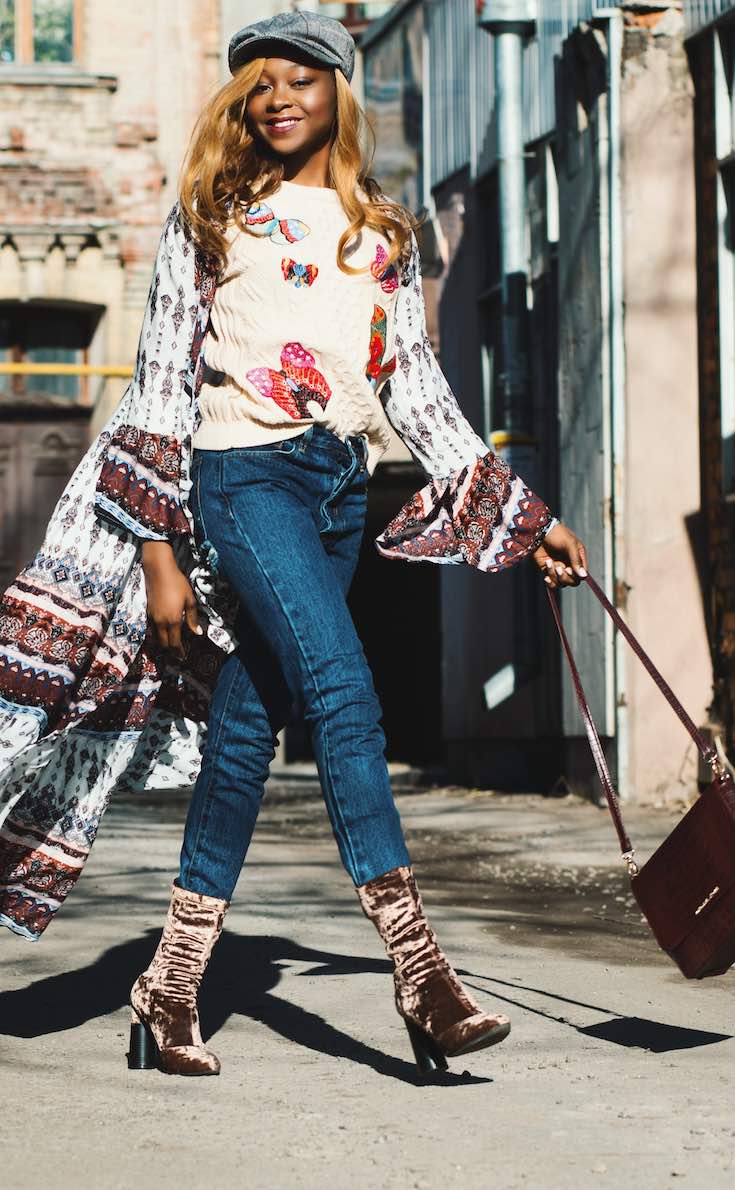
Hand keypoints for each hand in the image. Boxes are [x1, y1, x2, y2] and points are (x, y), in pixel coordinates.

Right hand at [141, 541, 201, 657]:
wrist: (158, 571)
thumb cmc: (177, 583)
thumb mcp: (190, 600)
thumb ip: (193, 618)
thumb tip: (197, 633)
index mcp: (173, 620)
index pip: (175, 643)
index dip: (179, 652)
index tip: (183, 658)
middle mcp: (161, 622)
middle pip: (164, 644)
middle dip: (170, 652)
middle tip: (177, 655)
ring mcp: (152, 618)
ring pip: (156, 638)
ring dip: (163, 644)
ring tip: (171, 647)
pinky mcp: (147, 612)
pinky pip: (152, 629)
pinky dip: (158, 635)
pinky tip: (164, 633)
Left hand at [533, 523, 587, 588]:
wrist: (539, 532)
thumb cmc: (557, 534)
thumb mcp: (570, 544)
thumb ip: (576, 560)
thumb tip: (583, 576)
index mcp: (578, 558)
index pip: (582, 575)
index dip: (576, 576)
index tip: (568, 569)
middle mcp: (570, 565)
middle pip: (572, 582)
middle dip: (565, 577)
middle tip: (558, 568)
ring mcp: (559, 568)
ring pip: (561, 583)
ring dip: (554, 576)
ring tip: (549, 562)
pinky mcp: (548, 571)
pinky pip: (552, 583)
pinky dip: (550, 582)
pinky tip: (546, 577)